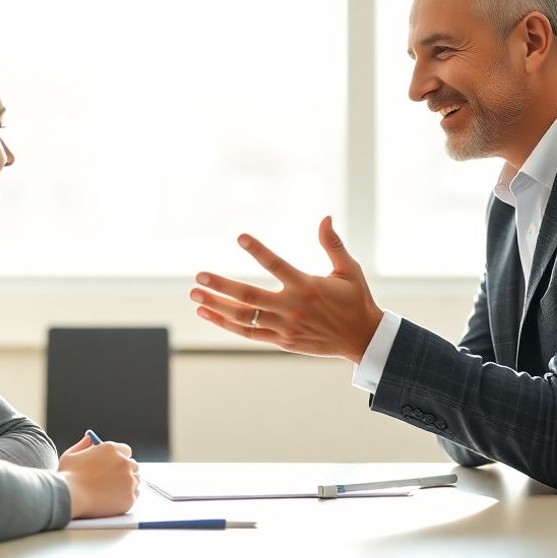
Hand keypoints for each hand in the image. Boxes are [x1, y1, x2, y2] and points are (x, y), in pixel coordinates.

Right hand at [58, 434, 138, 518]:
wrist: (69, 497)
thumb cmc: (68, 477)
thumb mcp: (71, 454)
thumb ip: (83, 445)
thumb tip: (89, 439)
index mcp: (111, 449)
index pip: (126, 451)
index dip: (119, 458)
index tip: (113, 465)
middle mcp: (123, 462)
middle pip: (133, 465)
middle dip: (125, 471)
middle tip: (112, 480)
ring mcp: (129, 480)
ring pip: (136, 480)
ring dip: (127, 484)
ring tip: (111, 490)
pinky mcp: (130, 497)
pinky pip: (135, 495)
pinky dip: (127, 497)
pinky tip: (114, 499)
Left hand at [190, 216, 382, 363]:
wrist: (362, 338)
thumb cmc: (355, 300)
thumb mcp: (349, 270)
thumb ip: (333, 244)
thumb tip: (325, 217)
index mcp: (308, 286)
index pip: (277, 265)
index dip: (258, 250)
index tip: (240, 237)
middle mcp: (293, 307)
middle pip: (250, 296)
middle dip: (222, 286)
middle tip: (199, 277)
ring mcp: (285, 326)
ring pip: (244, 317)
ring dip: (217, 306)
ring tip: (195, 296)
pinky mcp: (281, 340)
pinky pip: (248, 333)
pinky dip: (226, 324)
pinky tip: (208, 313)